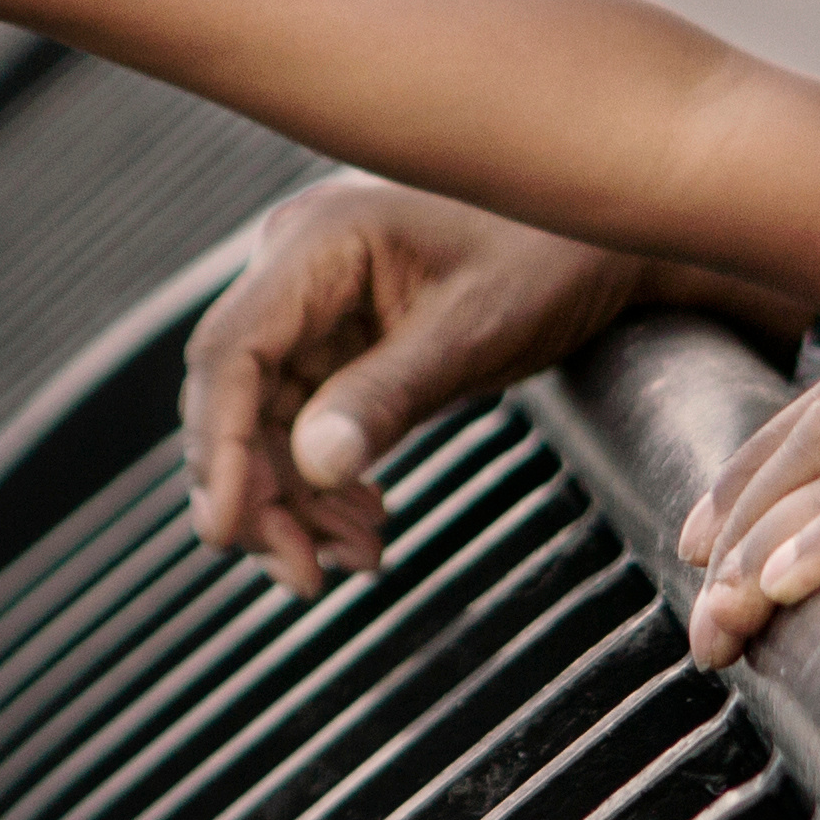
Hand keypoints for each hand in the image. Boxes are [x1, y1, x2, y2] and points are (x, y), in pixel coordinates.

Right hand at [183, 184, 642, 596]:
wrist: (600, 244)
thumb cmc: (548, 261)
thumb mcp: (473, 334)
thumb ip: (390, 395)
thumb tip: (314, 469)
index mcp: (317, 243)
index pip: (231, 353)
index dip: (219, 448)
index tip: (226, 532)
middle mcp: (296, 267)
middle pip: (234, 397)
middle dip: (260, 494)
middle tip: (306, 576)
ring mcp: (311, 305)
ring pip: (263, 423)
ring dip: (296, 502)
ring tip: (358, 557)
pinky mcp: (334, 341)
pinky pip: (303, 422)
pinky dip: (325, 482)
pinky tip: (363, 525)